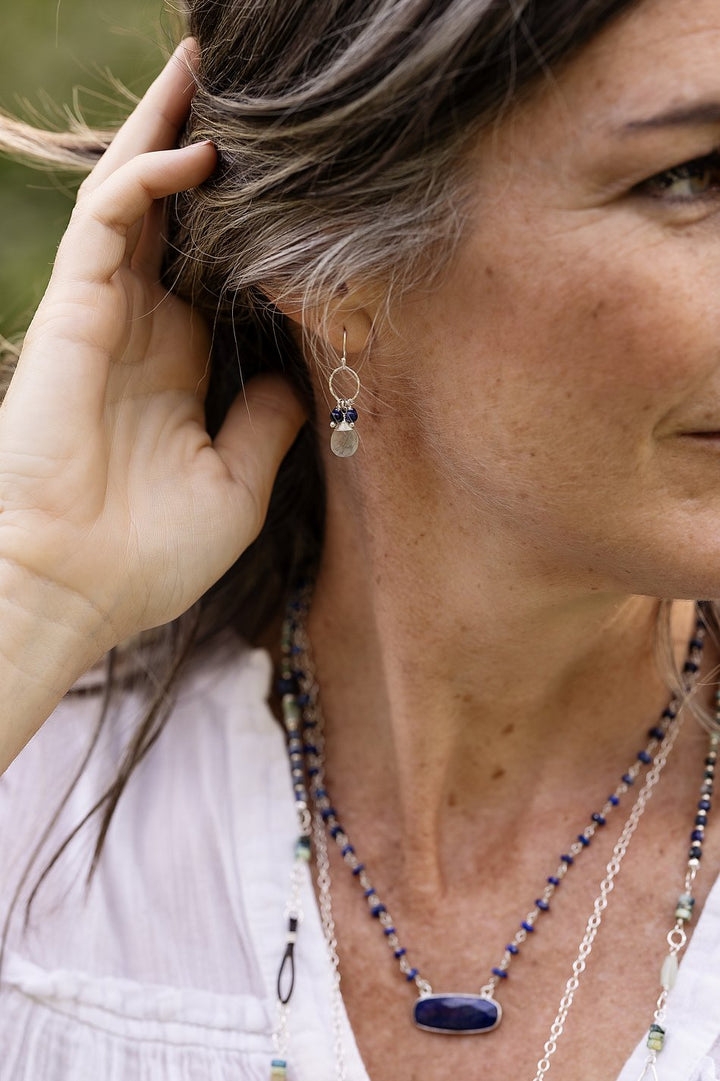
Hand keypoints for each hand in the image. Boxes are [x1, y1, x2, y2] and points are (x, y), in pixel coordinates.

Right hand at [0, 40, 304, 650]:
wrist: (74, 589)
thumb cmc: (150, 556)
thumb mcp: (234, 488)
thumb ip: (266, 425)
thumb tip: (300, 376)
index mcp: (177, 365)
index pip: (213, 267)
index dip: (244, 221)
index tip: (293, 182)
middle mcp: (142, 327)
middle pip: (173, 214)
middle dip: (201, 149)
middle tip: (242, 88)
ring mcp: (105, 311)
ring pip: (134, 194)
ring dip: (170, 130)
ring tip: (210, 69)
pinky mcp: (74, 306)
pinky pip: (108, 218)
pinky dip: (148, 175)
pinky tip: (200, 149)